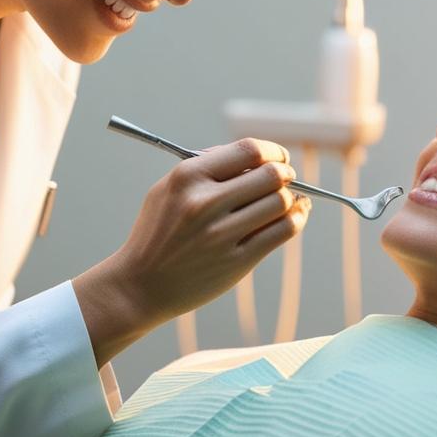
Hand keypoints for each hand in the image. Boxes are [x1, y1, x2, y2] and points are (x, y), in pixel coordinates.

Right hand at [75, 139, 310, 364]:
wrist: (139, 286)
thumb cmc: (157, 233)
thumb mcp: (167, 190)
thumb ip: (207, 168)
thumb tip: (256, 156)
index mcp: (186, 177)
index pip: (248, 150)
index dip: (272, 151)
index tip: (277, 157)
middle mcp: (204, 203)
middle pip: (271, 175)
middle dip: (286, 173)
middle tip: (286, 177)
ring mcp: (221, 235)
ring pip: (280, 203)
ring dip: (291, 198)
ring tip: (290, 199)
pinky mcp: (236, 262)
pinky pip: (282, 231)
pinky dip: (297, 218)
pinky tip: (296, 214)